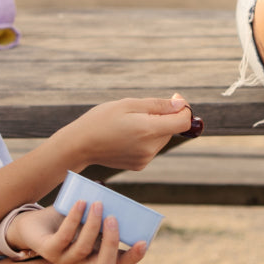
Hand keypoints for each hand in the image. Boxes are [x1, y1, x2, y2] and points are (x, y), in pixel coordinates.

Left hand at [11, 201, 147, 263]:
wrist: (31, 224)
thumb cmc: (62, 220)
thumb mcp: (83, 216)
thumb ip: (96, 208)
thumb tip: (105, 187)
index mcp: (95, 256)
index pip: (119, 263)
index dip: (133, 257)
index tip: (143, 241)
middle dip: (111, 242)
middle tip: (113, 217)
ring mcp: (64, 260)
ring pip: (84, 249)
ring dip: (93, 225)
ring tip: (97, 203)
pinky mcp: (48, 251)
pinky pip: (64, 237)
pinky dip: (74, 218)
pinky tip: (80, 202)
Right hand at [55, 93, 193, 171]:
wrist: (80, 145)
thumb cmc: (101, 119)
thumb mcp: (128, 104)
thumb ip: (158, 105)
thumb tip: (181, 104)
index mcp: (149, 131)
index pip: (183, 122)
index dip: (183, 108)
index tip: (173, 98)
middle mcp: (150, 148)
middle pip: (171, 129)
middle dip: (164, 116)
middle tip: (140, 110)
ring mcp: (145, 159)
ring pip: (161, 138)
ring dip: (154, 128)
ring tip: (129, 123)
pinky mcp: (139, 165)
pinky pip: (151, 147)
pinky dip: (145, 138)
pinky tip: (126, 135)